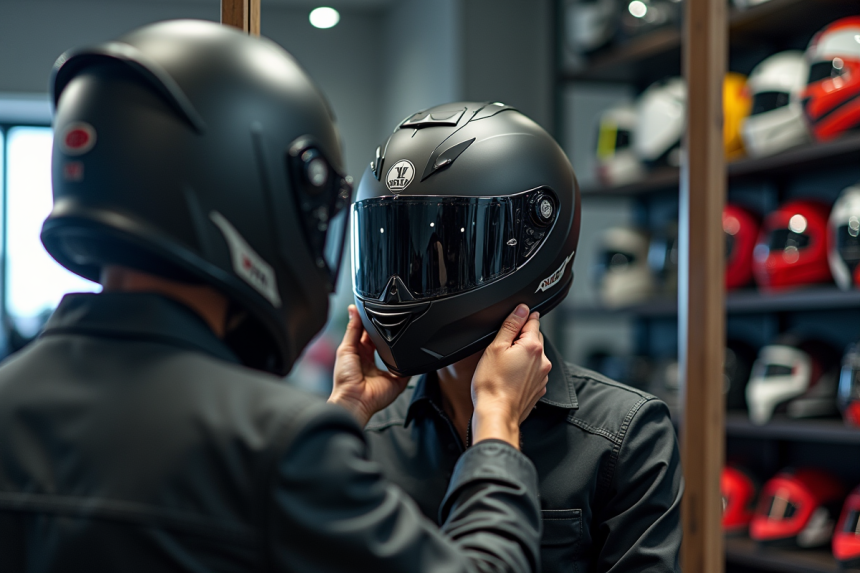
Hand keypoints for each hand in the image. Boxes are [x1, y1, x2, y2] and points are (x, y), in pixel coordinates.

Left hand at [328, 305, 409, 426]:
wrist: (354, 399)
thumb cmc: (345, 379)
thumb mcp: (346, 349)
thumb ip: (352, 329)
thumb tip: (352, 309)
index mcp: (361, 354)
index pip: (369, 334)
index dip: (373, 323)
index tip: (376, 309)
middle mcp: (375, 361)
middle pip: (384, 341)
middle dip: (387, 332)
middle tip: (390, 320)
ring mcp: (387, 370)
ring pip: (397, 352)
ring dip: (399, 344)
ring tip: (400, 333)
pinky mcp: (398, 379)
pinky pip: (408, 368)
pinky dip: (410, 360)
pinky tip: (409, 351)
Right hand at [470, 304, 550, 449]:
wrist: (497, 413)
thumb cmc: (492, 384)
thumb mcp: (495, 347)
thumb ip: (511, 325)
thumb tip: (521, 309)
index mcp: (532, 346)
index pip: (532, 321)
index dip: (520, 319)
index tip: (511, 324)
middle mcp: (542, 361)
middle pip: (535, 338)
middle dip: (521, 338)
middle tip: (502, 347)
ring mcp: (542, 376)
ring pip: (534, 356)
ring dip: (523, 355)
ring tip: (503, 365)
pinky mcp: (538, 388)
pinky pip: (533, 372)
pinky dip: (524, 370)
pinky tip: (509, 376)